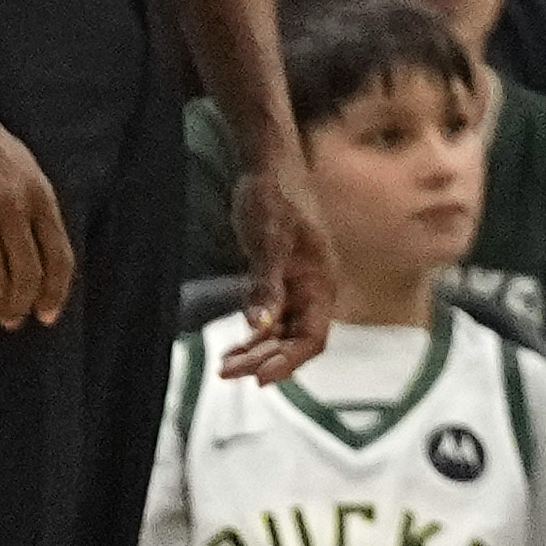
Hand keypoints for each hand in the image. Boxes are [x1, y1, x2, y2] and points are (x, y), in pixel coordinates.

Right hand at [0, 84, 72, 325]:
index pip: (59, 257)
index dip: (55, 294)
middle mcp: (13, 206)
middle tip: (7, 322)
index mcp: (39, 196)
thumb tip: (39, 248)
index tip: (46, 318)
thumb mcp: (22, 167)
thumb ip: (32, 204)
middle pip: (27, 274)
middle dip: (19, 306)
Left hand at [227, 163, 337, 372]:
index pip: (313, 336)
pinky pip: (271, 317)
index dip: (289, 361)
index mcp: (322, 281)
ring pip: (282, 332)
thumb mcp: (268, 242)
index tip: (258, 378)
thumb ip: (266, 286)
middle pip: (297, 339)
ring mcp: (297, 284)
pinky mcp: (280, 278)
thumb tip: (260, 327)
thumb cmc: (273, 198)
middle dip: (266, 360)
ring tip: (224, 366)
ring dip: (257, 351)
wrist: (267, 166)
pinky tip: (233, 345)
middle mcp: (314, 288)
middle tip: (228, 372)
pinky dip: (253, 334)